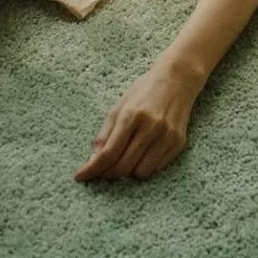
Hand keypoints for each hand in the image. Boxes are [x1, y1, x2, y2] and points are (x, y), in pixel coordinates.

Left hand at [74, 57, 200, 182]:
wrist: (177, 80)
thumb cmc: (144, 92)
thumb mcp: (119, 106)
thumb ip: (105, 133)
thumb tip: (93, 159)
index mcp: (131, 115)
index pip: (108, 153)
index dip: (92, 169)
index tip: (80, 177)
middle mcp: (150, 127)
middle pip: (123, 166)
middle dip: (108, 174)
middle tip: (102, 170)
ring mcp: (166, 136)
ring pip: (140, 173)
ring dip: (128, 172)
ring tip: (126, 158)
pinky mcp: (178, 143)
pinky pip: (156, 169)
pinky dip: (145, 167)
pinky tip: (142, 155)